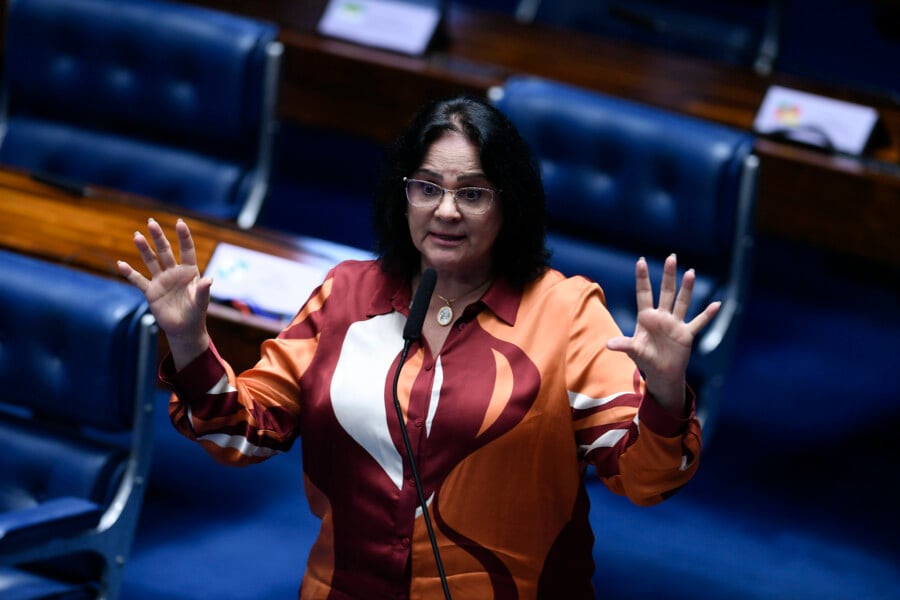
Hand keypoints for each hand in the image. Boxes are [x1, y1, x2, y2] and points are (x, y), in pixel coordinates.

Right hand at [117, 218, 211, 369]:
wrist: (184, 329)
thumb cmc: (196, 314)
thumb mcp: (201, 302)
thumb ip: (203, 290)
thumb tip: (209, 279)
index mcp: (189, 272)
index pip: (187, 251)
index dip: (184, 237)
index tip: (180, 223)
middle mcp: (174, 273)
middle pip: (165, 251)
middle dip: (159, 237)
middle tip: (151, 222)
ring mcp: (161, 281)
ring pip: (151, 261)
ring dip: (144, 249)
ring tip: (137, 236)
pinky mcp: (151, 292)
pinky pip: (139, 280)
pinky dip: (130, 273)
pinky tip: (121, 264)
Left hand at [606, 255, 719, 413]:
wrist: (661, 374)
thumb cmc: (645, 360)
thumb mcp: (634, 351)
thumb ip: (624, 345)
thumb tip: (608, 344)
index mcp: (646, 317)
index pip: (644, 293)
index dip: (643, 278)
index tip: (641, 261)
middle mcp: (662, 317)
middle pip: (666, 292)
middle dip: (668, 276)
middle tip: (671, 257)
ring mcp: (675, 324)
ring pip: (682, 302)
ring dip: (687, 289)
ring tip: (690, 272)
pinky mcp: (686, 334)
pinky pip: (699, 322)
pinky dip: (707, 315)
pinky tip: (717, 305)